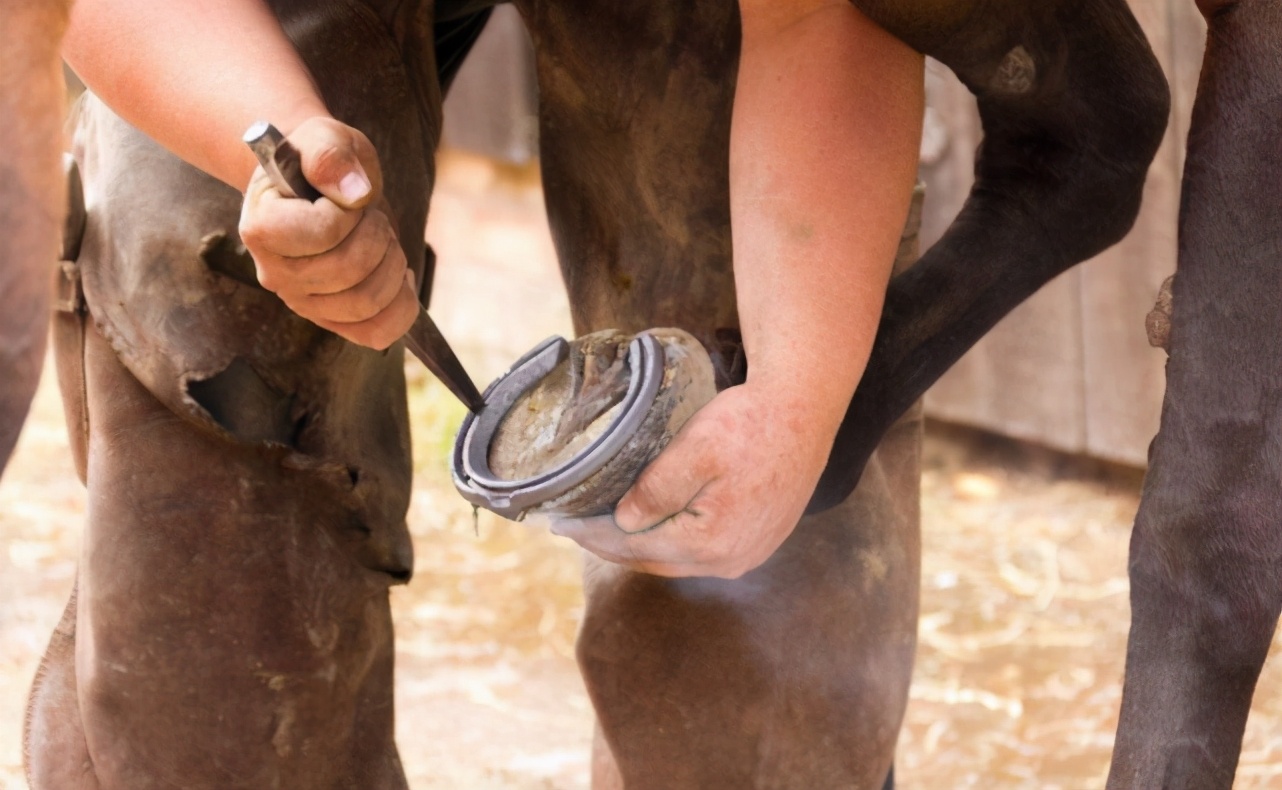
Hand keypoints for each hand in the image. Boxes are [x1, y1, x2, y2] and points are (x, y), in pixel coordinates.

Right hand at [238, 117, 419, 348]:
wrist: (324, 188)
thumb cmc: (322, 163)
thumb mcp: (326, 138)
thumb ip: (331, 154)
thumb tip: (353, 192)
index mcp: (261, 227)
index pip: (322, 233)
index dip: (348, 213)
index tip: (344, 198)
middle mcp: (274, 273)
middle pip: (349, 270)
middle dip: (378, 235)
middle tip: (370, 218)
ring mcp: (303, 303)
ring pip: (366, 303)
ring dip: (392, 265)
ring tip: (383, 242)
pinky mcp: (332, 321)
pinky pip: (376, 333)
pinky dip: (402, 306)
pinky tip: (398, 276)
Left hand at [549, 382, 838, 577]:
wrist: (804, 412)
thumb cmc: (751, 423)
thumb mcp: (696, 449)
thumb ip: (657, 490)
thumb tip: (623, 524)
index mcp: (710, 541)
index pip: (633, 545)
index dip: (593, 534)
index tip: (560, 522)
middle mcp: (729, 560)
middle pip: (653, 560)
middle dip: (610, 545)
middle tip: (574, 529)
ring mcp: (747, 556)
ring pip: (677, 560)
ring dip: (639, 546)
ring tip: (605, 531)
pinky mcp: (757, 543)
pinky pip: (701, 553)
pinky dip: (670, 542)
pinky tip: (653, 526)